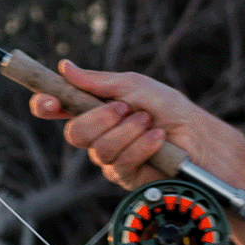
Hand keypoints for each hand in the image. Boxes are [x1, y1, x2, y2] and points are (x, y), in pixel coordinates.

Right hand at [29, 61, 223, 189]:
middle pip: (74, 134)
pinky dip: (142, 146)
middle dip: (100, 118)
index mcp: (93, 109)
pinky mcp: (125, 177)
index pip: (56, 108)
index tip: (48, 102)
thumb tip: (64, 67)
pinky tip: (158, 138)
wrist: (199, 136)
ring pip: (99, 150)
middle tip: (125, 108)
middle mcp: (97, 135)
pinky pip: (121, 164)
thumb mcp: (134, 86)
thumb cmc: (170, 109)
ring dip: (129, 131)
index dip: (45, 105)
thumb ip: (98, 81)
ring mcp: (110, 158)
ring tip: (150, 122)